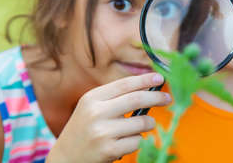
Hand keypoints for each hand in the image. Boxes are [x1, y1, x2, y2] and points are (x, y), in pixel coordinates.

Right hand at [45, 73, 169, 162]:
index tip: (159, 79)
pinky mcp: (109, 150)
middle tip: (168, 98)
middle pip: (136, 100)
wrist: (65, 159)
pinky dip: (137, 140)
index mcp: (92, 98)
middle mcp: (96, 113)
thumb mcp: (92, 107)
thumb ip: (115, 97)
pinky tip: (124, 142)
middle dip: (156, 98)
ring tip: (143, 125)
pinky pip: (137, 141)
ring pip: (141, 123)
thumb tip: (147, 88)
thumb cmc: (85, 129)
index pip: (125, 84)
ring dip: (148, 123)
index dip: (145, 80)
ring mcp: (102, 132)